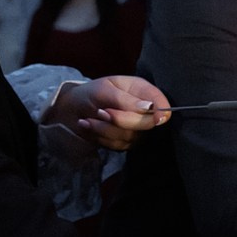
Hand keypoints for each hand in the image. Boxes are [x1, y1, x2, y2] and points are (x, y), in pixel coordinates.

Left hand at [44, 75, 170, 150]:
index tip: (157, 119)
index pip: (161, 103)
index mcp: (142, 91)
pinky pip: (119, 145)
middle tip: (101, 112)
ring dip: (105, 128)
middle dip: (121, 120)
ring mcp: (137, 129)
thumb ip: (125, 99)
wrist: (74, 110)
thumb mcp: (104, 90)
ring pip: (130, 136)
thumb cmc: (91, 94)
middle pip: (147, 124)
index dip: (162, 112)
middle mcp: (144, 111)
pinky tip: (90, 126)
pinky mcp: (127, 142)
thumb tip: (148, 108)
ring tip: (90, 118)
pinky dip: (101, 137)